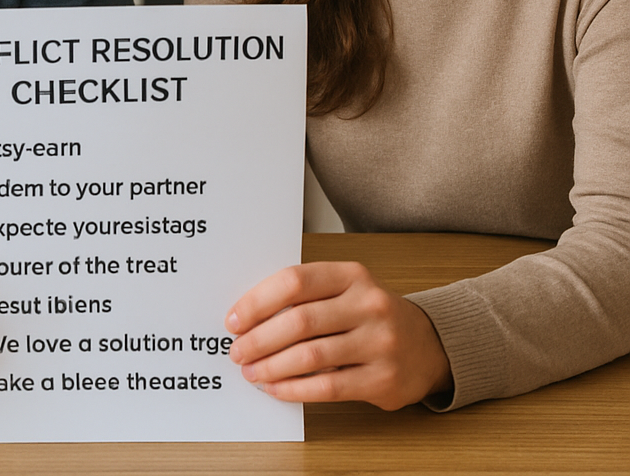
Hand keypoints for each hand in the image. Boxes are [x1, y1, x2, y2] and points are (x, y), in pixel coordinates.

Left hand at [226, 261, 451, 409]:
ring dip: (272, 367)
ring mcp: (379, 343)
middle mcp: (368, 304)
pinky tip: (276, 389)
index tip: (234, 319)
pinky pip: (328, 386)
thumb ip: (306, 295)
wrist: (429, 344)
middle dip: (259, 339)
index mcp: (351, 275)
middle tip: (237, 351)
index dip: (258, 301)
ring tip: (251, 372)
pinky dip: (295, 389)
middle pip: (299, 321)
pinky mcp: (383, 379)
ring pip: (311, 356)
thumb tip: (248, 315)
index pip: (295, 281)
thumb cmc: (370, 314)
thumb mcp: (345, 290)